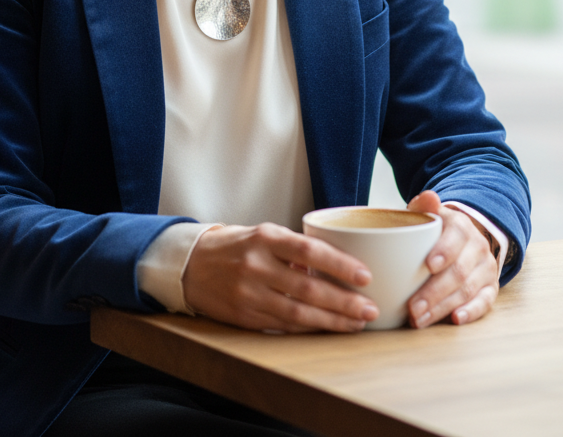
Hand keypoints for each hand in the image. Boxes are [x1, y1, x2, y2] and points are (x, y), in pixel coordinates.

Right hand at [182, 222, 377, 332]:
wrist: (191, 265)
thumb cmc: (236, 246)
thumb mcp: (262, 234)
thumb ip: (294, 248)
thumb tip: (337, 264)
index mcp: (264, 238)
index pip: (309, 250)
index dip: (340, 265)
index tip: (366, 276)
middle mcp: (256, 265)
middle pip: (308, 288)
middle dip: (344, 301)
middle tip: (371, 308)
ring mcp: (249, 294)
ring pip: (299, 313)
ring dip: (332, 320)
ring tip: (357, 323)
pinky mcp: (245, 318)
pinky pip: (285, 326)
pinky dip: (310, 328)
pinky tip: (329, 328)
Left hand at [406, 191, 498, 328]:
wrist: (461, 239)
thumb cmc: (434, 231)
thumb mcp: (427, 215)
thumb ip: (424, 206)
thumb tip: (429, 197)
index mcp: (460, 225)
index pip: (455, 237)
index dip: (443, 251)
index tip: (428, 266)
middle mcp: (478, 246)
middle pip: (458, 272)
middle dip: (433, 292)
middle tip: (412, 308)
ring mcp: (486, 268)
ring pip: (467, 290)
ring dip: (443, 307)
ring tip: (419, 319)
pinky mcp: (491, 288)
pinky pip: (485, 302)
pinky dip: (471, 312)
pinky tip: (455, 319)